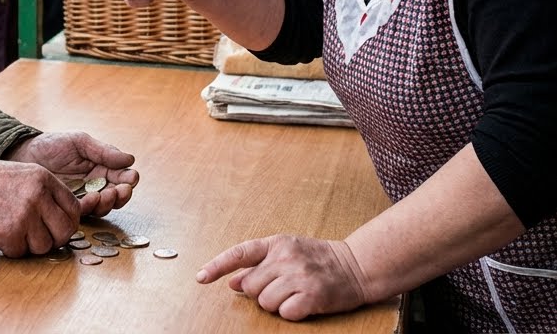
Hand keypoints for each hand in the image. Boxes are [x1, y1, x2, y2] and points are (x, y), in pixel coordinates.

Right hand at [0, 156, 80, 256]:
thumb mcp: (25, 174)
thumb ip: (47, 192)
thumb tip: (65, 218)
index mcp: (44, 179)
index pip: (73, 208)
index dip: (68, 222)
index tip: (58, 227)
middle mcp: (38, 196)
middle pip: (65, 231)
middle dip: (55, 239)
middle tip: (42, 238)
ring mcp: (25, 216)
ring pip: (44, 246)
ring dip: (31, 245)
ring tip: (15, 233)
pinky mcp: (9, 234)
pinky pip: (21, 253)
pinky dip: (11, 249)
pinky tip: (1, 235)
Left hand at [7, 132, 137, 216]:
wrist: (25, 154)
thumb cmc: (52, 145)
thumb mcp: (80, 142)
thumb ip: (103, 151)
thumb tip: (130, 159)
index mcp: (102, 168)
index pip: (122, 176)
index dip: (129, 179)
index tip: (131, 178)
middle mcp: (96, 185)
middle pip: (117, 195)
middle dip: (122, 195)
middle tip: (120, 191)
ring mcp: (83, 197)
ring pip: (104, 206)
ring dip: (109, 203)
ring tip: (105, 195)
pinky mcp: (69, 206)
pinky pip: (85, 211)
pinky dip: (92, 207)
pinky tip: (91, 198)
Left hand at [196, 235, 368, 320]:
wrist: (356, 266)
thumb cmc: (318, 259)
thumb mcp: (287, 252)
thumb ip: (259, 264)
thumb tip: (232, 281)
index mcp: (277, 243)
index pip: (239, 254)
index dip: (216, 266)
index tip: (200, 277)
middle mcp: (286, 257)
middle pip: (251, 286)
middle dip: (260, 292)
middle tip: (281, 287)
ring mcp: (299, 276)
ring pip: (265, 302)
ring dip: (276, 304)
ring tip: (293, 294)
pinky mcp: (312, 295)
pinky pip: (285, 313)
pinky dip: (292, 312)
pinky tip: (303, 302)